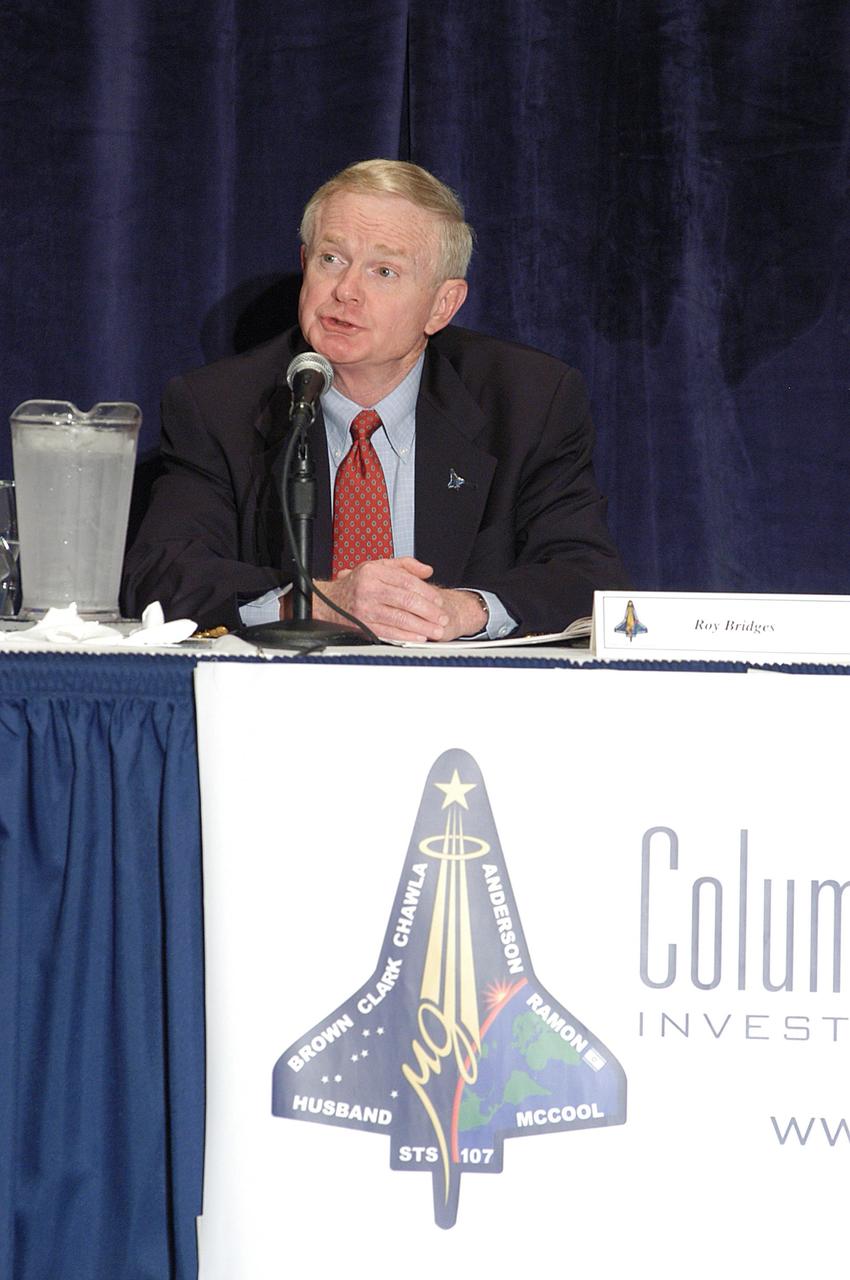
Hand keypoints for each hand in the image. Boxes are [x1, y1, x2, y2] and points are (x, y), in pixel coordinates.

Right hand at [311, 558, 487, 642]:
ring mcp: (365, 608)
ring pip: (399, 617)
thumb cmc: (356, 584)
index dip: (426, 592)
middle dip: (428, 611)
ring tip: (436, 630)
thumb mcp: (378, 566)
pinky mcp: (362, 625)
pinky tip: (418, 637)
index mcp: (374, 572)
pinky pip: (388, 631)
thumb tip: (427, 570)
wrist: (329, 601)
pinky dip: (406, 635)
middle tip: (442, 617)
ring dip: (421, 626)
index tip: (438, 600)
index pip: (406, 581)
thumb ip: (404, 565)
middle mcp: (369, 588)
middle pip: (405, 600)